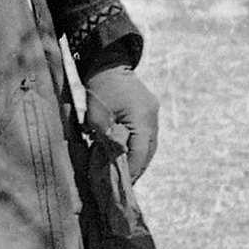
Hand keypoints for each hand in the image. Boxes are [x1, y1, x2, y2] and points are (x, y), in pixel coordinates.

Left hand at [83, 66, 160, 183]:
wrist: (108, 62)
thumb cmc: (98, 89)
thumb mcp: (95, 116)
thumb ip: (105, 139)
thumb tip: (112, 160)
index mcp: (143, 120)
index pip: (140, 153)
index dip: (131, 170)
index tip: (121, 185)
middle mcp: (152, 118)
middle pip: (148, 152)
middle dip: (136, 168)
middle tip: (124, 185)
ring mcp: (152, 114)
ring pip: (149, 145)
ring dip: (137, 159)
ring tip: (125, 174)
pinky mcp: (148, 112)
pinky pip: (146, 135)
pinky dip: (137, 147)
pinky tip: (126, 155)